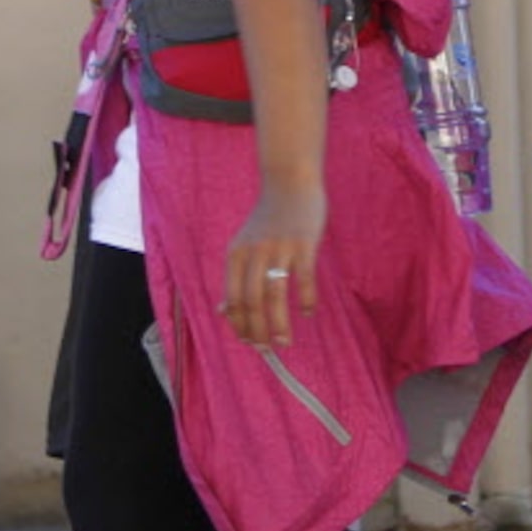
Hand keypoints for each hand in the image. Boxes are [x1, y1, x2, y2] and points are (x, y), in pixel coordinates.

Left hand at [222, 181, 324, 347]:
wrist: (290, 181)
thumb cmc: (269, 219)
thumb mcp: (244, 246)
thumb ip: (235, 277)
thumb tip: (223, 312)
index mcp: (235, 255)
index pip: (233, 299)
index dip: (240, 325)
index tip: (250, 343)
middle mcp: (253, 252)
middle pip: (251, 302)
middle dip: (258, 331)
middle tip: (268, 349)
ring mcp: (279, 247)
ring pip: (274, 295)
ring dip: (279, 324)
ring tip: (284, 341)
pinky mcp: (303, 243)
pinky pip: (304, 279)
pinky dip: (305, 300)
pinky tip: (308, 313)